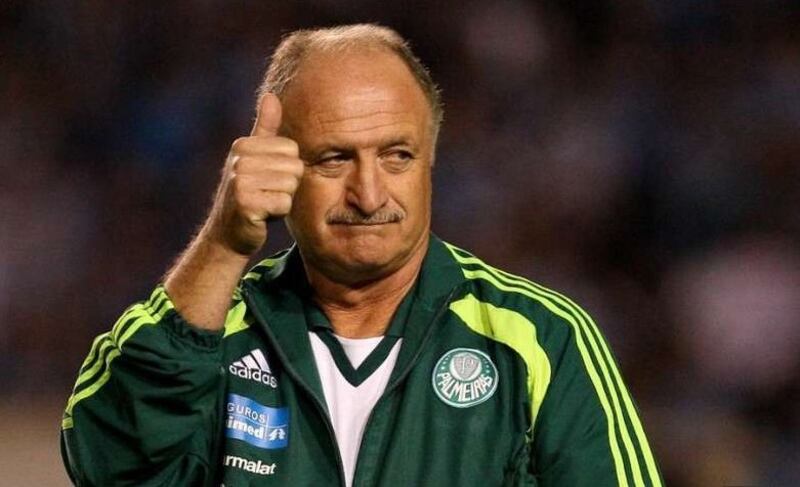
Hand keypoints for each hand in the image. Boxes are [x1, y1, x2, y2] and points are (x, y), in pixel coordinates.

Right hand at [204, 93, 303, 255]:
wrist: (228, 234)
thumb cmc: (249, 194)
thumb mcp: (255, 158)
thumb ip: (265, 128)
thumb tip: (271, 96)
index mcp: (243, 145)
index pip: (292, 149)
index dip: (287, 169)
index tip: (267, 179)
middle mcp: (239, 160)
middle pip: (295, 167)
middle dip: (287, 185)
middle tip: (266, 194)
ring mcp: (239, 181)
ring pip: (291, 186)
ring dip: (283, 200)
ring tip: (264, 203)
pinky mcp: (245, 204)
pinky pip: (284, 204)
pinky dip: (278, 214)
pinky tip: (262, 216)